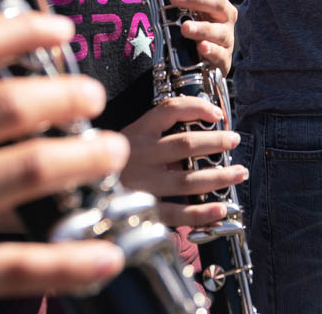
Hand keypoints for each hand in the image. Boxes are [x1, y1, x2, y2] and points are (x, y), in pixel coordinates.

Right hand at [0, 13, 128, 313]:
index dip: (25, 31)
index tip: (64, 30)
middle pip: (8, 106)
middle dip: (69, 97)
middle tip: (95, 97)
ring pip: (24, 172)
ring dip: (84, 159)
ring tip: (109, 153)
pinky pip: (15, 264)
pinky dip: (70, 258)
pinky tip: (106, 251)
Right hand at [120, 97, 247, 227]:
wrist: (83, 190)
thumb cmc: (115, 165)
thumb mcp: (129, 140)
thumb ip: (158, 136)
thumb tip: (201, 130)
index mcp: (137, 132)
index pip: (169, 109)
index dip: (197, 108)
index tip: (218, 114)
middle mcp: (139, 156)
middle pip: (185, 144)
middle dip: (217, 142)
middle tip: (235, 140)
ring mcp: (141, 185)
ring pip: (187, 180)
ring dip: (219, 177)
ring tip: (238, 173)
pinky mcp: (142, 210)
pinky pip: (176, 213)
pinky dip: (201, 212)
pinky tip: (220, 208)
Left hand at [167, 0, 235, 72]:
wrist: (208, 61)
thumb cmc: (197, 31)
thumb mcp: (189, 14)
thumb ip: (178, 3)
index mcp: (216, 1)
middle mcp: (225, 17)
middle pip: (217, 3)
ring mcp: (226, 38)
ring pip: (219, 31)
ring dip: (201, 28)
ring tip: (185, 27)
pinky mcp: (224, 59)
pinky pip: (220, 54)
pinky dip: (211, 50)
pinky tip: (201, 47)